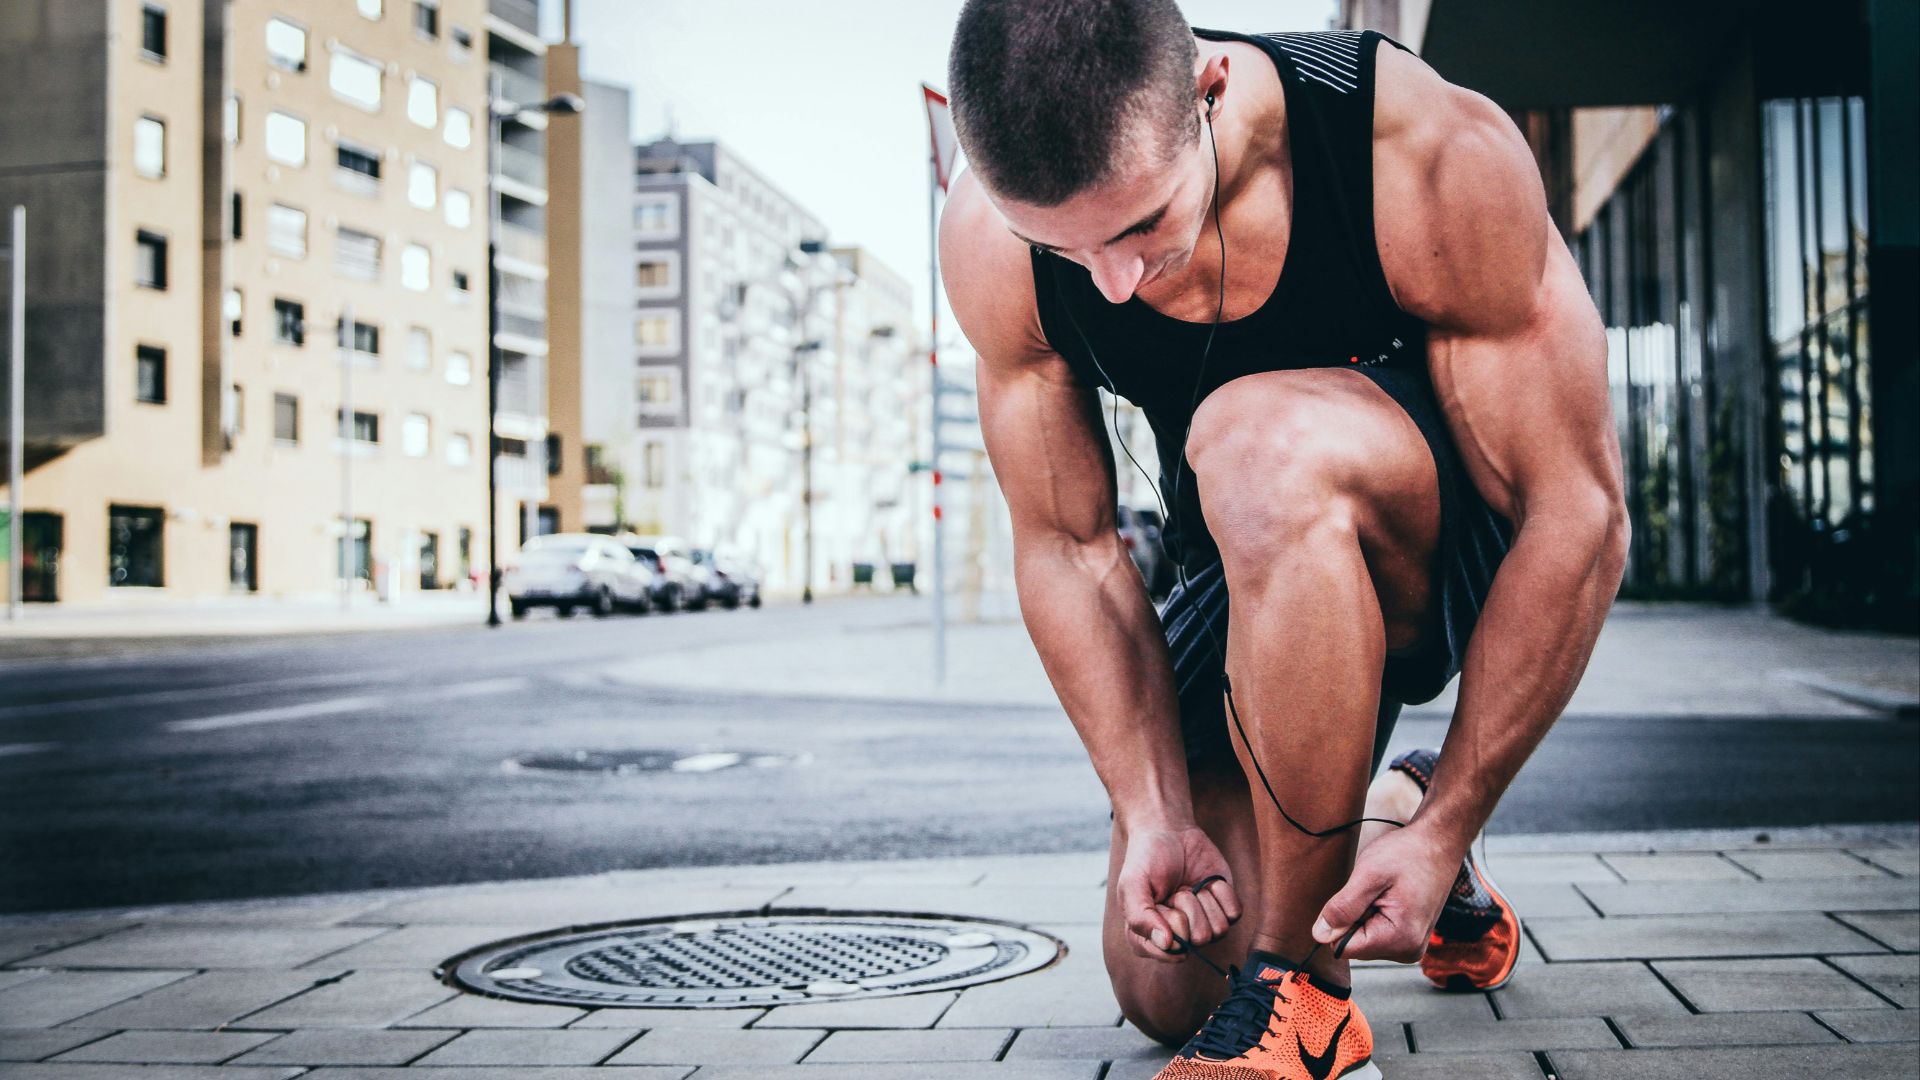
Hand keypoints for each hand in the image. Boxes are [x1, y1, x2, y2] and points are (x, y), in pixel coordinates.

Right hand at [1115, 824, 1241, 962]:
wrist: (1169, 831)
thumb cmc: (1146, 859)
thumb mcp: (1132, 885)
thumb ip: (1140, 918)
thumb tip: (1166, 945)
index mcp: (1150, 937)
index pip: (1170, 952)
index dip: (1169, 926)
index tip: (1160, 903)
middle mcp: (1179, 937)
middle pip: (1197, 940)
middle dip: (1186, 907)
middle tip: (1175, 890)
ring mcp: (1203, 924)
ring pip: (1218, 931)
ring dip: (1203, 900)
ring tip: (1189, 886)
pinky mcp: (1223, 909)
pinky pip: (1234, 914)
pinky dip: (1221, 893)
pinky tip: (1206, 882)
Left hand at [1312, 823, 1459, 962]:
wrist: (1438, 843)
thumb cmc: (1408, 854)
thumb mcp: (1368, 875)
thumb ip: (1343, 908)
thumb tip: (1319, 935)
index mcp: (1399, 940)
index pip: (1344, 948)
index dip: (1340, 921)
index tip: (1359, 896)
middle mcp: (1408, 950)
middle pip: (1355, 944)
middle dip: (1355, 916)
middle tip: (1376, 890)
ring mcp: (1411, 945)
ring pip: (1365, 938)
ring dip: (1365, 913)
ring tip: (1386, 891)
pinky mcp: (1409, 937)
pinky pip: (1377, 932)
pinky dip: (1376, 913)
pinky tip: (1391, 895)